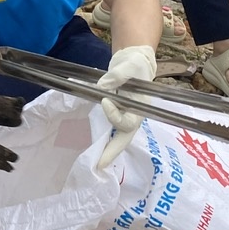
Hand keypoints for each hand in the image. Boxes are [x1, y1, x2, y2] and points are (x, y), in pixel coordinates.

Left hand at [95, 45, 156, 167]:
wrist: (132, 64)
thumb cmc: (135, 66)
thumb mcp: (129, 66)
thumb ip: (117, 75)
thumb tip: (102, 86)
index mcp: (139, 109)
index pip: (126, 121)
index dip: (113, 114)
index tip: (104, 100)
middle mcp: (132, 117)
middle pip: (123, 139)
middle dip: (111, 153)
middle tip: (99, 166)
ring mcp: (123, 117)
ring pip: (115, 138)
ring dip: (105, 150)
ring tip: (93, 164)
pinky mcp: (114, 114)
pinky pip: (108, 129)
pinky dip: (100, 139)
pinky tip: (89, 148)